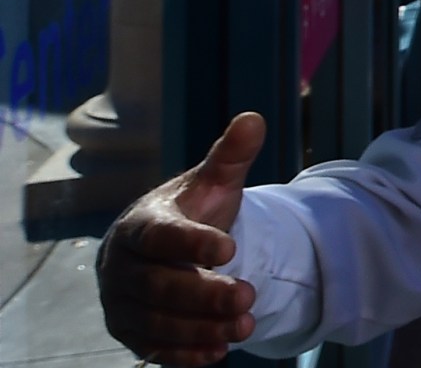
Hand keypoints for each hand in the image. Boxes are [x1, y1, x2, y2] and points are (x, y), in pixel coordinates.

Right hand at [98, 113, 265, 364]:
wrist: (162, 249)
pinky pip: (152, 348)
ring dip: (200, 328)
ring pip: (155, 321)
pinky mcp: (132, 332)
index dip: (191, 243)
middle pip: (158, 285)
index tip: (229, 249)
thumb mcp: (212, 184)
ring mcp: (123, 303)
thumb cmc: (189, 213)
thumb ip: (230, 157)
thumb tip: (254, 119)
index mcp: (140, 225)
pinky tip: (217, 354)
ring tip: (246, 326)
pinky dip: (183, 354)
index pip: (160, 236)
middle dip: (203, 294)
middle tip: (248, 297)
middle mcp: (123, 267)